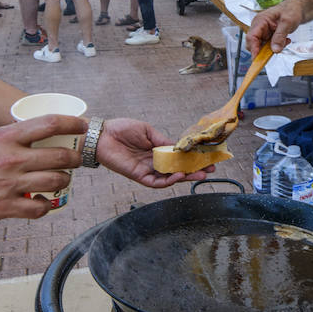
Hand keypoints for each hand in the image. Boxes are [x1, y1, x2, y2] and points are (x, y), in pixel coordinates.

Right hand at [0, 116, 85, 224]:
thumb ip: (5, 139)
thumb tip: (27, 137)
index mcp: (4, 137)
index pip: (50, 124)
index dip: (73, 123)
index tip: (84, 126)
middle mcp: (11, 158)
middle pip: (62, 156)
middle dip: (76, 158)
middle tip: (76, 160)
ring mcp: (9, 184)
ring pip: (57, 181)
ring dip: (63, 182)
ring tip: (59, 181)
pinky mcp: (3, 208)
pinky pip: (39, 208)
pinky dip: (45, 206)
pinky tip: (40, 203)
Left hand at [97, 118, 211, 187]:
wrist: (102, 135)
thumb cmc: (122, 129)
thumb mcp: (148, 131)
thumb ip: (163, 141)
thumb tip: (180, 147)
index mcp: (156, 150)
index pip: (178, 157)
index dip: (192, 158)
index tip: (207, 158)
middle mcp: (154, 162)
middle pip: (178, 169)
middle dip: (194, 170)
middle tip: (210, 170)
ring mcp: (147, 170)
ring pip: (169, 178)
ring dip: (185, 177)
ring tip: (199, 174)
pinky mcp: (139, 176)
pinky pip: (156, 182)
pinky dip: (168, 180)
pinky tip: (178, 175)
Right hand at [246, 2, 304, 53]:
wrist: (297, 8)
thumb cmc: (291, 10)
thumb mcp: (287, 22)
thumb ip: (280, 36)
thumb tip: (275, 50)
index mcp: (260, 21)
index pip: (252, 37)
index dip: (253, 49)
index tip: (257, 59)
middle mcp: (259, 27)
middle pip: (254, 44)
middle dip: (264, 50)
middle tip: (276, 51)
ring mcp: (263, 32)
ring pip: (262, 46)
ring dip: (273, 48)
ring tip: (285, 41)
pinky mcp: (268, 36)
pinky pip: (269, 46)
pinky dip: (277, 46)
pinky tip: (285, 40)